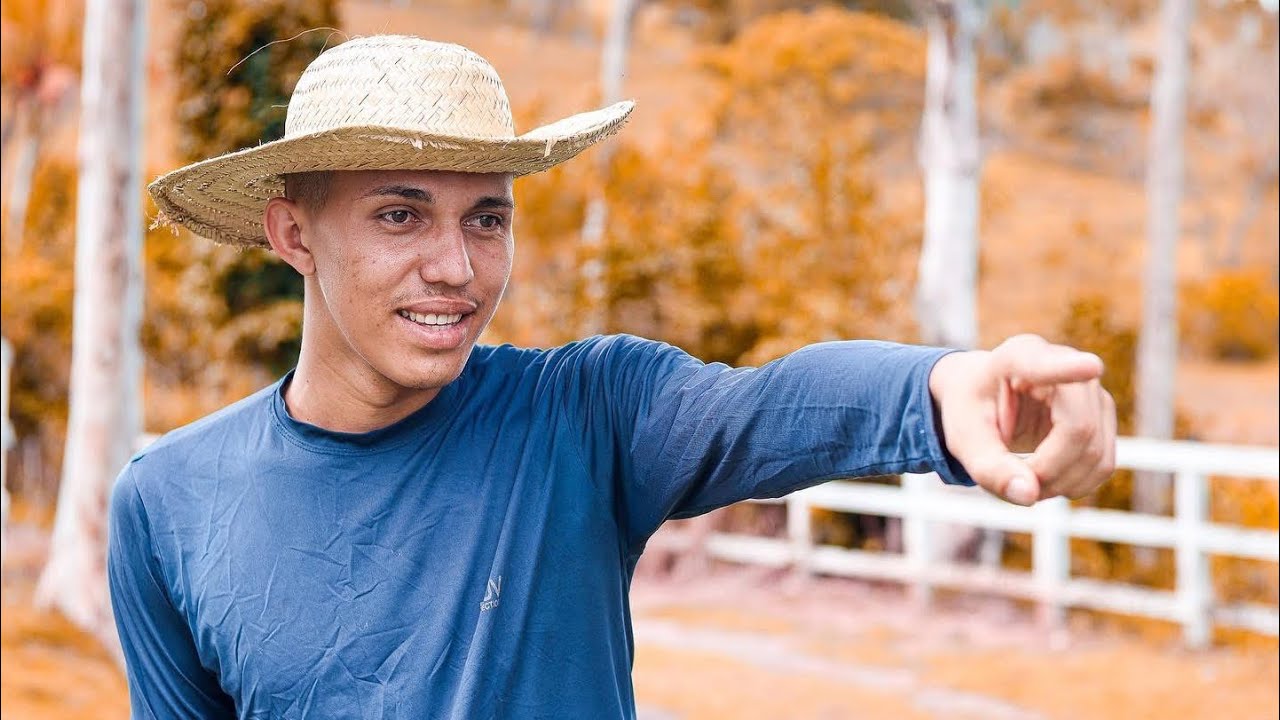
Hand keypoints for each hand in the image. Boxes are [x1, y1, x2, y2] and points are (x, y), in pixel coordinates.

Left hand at [927, 334, 1116, 505]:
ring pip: (1096, 452)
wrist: (987, 397)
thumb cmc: (972, 411)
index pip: (1045, 364)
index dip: (1069, 369)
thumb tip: (1029, 495)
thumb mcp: (965, 439)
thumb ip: (989, 467)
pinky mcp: (1103, 414)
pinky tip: (1046, 480)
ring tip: (1024, 480)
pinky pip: (1103, 463)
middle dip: (1048, 471)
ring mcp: (1091, 389)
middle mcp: (1065, 362)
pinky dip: (1075, 484)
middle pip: (1078, 429)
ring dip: (1061, 484)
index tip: (1090, 367)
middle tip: (1013, 483)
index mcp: (1018, 356)